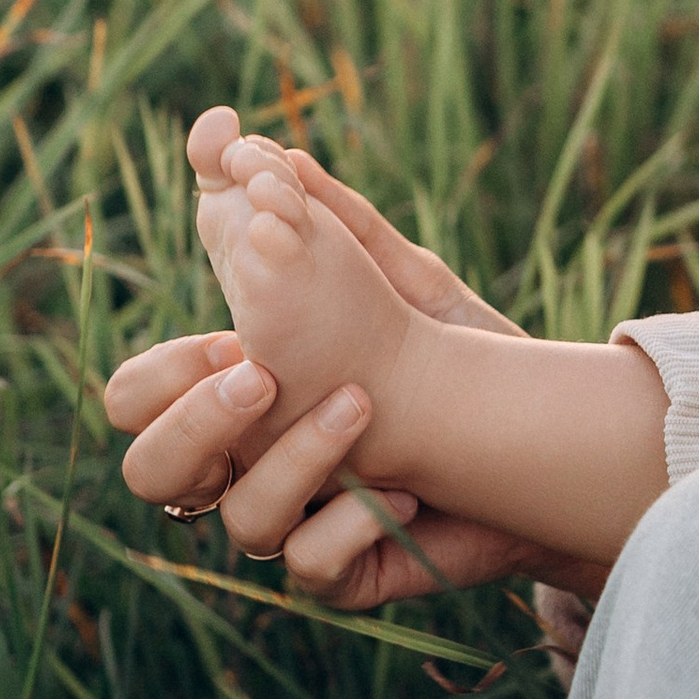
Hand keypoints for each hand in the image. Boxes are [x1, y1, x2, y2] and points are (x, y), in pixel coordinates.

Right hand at [103, 117, 604, 609]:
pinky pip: (309, 567)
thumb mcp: (395, 273)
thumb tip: (224, 126)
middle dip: (192, 426)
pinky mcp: (347, 571)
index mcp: (241, 394)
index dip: (163, 376)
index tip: (230, 336)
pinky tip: (399, 491)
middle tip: (260, 375)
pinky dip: (350, 529)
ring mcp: (295, 522)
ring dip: (295, 462)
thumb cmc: (463, 354)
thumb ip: (310, 208)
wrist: (557, 441)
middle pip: (150, 471)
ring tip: (363, 406)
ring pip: (236, 522)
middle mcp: (252, 464)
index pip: (141, 396)